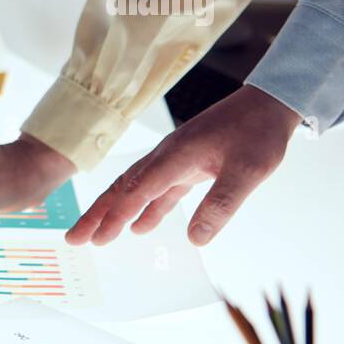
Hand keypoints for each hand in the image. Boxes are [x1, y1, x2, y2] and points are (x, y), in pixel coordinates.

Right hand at [67, 85, 300, 246]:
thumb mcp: (249, 170)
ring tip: (94, 236)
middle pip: (122, 188)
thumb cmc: (259, 132)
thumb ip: (222, 204)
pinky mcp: (184, 166)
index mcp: (176, 156)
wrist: (268, 104)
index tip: (100, 238)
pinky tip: (139, 227)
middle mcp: (166, 157)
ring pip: (133, 190)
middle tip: (74, 238)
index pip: (139, 190)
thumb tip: (196, 239)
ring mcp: (172, 161)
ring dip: (112, 212)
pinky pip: (156, 190)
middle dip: (97, 214)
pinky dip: (144, 209)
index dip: (118, 215)